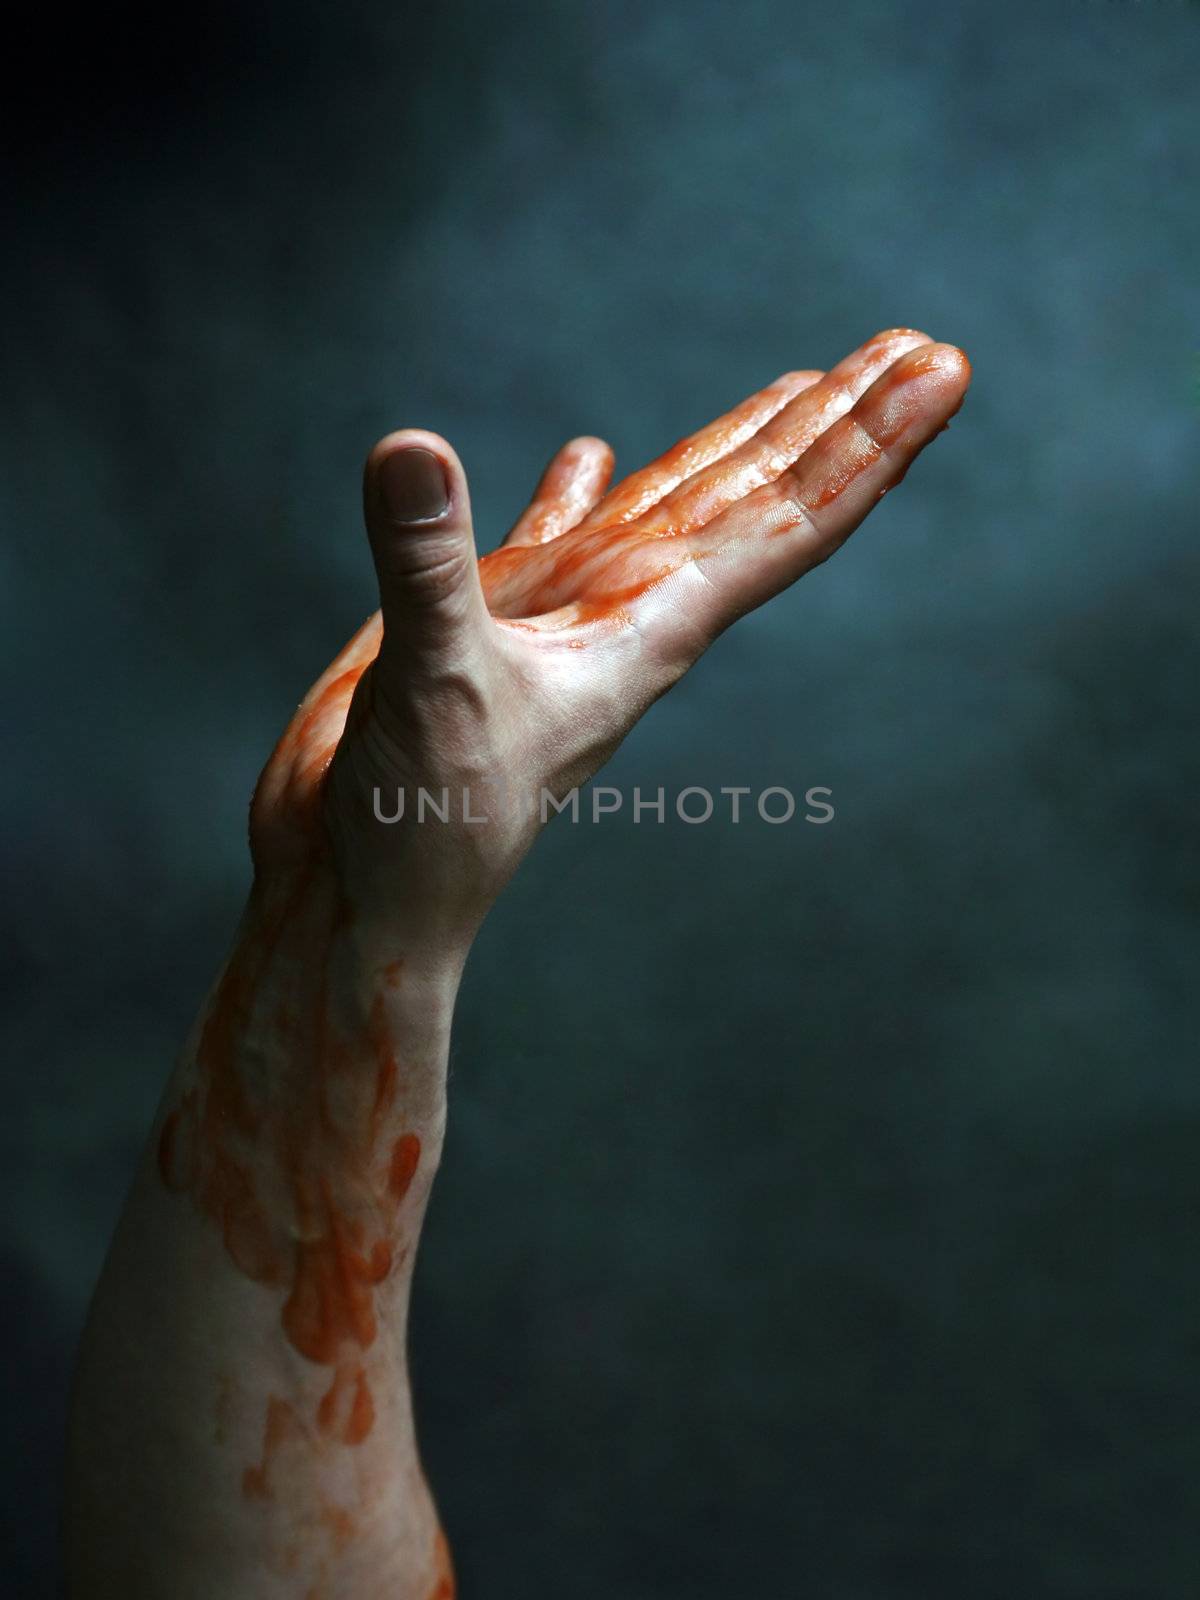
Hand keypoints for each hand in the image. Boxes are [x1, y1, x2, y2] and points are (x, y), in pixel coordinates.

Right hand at [250, 329, 969, 955]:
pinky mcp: (485, 621)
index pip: (788, 522)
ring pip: (675, 502)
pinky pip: (555, 534)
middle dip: (838, 421)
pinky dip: (581, 490)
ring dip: (740, 441)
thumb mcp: (435, 686)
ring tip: (808, 380)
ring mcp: (560, 615)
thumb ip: (431, 570)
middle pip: (760, 495)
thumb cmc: (422, 825)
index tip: (944, 370)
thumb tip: (414, 451)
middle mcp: (625, 611)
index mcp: (647, 629)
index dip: (870, 445)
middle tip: (922, 345)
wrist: (363, 895)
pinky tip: (595, 452)